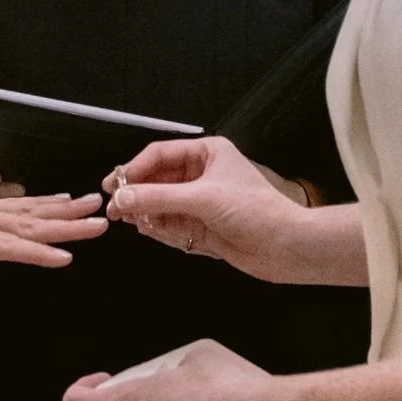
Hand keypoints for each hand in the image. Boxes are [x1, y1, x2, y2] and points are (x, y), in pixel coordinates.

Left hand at [0, 151, 105, 320]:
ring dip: (58, 208)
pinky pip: (8, 200)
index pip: (3, 245)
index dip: (35, 253)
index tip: (67, 256)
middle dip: (65, 224)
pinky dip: (34, 199)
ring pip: (23, 208)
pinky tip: (52, 196)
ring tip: (89, 205)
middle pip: (25, 222)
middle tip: (100, 222)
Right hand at [104, 137, 304, 281]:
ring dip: (148, 214)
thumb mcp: (203, 199)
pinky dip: (160, 229)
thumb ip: (158, 198)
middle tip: (115, 209)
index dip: (134, 169)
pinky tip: (155, 232)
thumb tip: (122, 199)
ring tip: (138, 222)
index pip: (160, 154)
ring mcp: (201, 202)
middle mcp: (203, 174)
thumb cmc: (257, 212)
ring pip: (160, 204)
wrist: (286, 247)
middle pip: (157, 180)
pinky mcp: (201, 226)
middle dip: (138, 195)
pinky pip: (170, 224)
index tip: (115, 185)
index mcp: (208, 153)